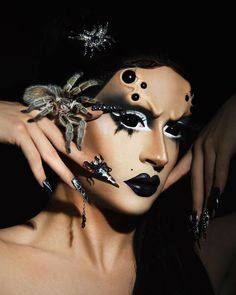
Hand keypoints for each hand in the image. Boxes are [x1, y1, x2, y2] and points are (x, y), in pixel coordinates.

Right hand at [0, 100, 102, 192]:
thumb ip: (41, 130)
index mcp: (45, 117)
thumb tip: (52, 147)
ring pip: (50, 151)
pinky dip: (37, 170)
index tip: (90, 158)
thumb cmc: (4, 119)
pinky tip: (43, 182)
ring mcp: (30, 125)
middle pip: (63, 142)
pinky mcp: (18, 131)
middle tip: (91, 170)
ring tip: (73, 183)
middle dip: (79, 157)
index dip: (79, 145)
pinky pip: (31, 154)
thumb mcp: (26, 121)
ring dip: (62, 170)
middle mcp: (41, 119)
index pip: (66, 132)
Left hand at [163, 94, 235, 217]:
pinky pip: (220, 169)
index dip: (171, 181)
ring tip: (203, 214)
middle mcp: (200, 148)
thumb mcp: (216, 138)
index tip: (160, 192)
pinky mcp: (224, 145)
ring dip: (205, 197)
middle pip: (194, 178)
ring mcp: (211, 146)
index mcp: (197, 146)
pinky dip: (218, 184)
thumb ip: (213, 154)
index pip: (182, 168)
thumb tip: (212, 170)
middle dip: (193, 199)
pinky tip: (215, 197)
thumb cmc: (230, 121)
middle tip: (192, 218)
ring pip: (206, 176)